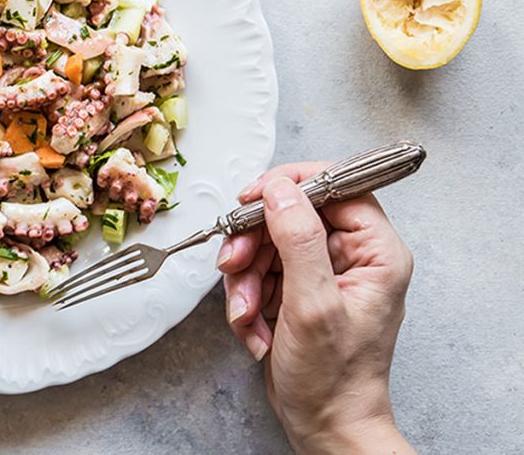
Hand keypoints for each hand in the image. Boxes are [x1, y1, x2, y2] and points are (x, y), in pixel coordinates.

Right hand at [217, 164, 414, 453]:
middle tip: (234, 263)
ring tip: (247, 312)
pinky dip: (246, 298)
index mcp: (376, 252)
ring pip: (267, 244)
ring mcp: (322, 273)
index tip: (253, 196)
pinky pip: (260, 272)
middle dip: (254, 243)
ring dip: (246, 278)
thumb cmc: (335, 379)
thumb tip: (280, 189)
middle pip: (291, 215)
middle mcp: (352, 256)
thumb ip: (298, 240)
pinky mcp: (298, 290)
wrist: (325, 425)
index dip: (291, 185)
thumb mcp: (313, 305)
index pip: (337, 186)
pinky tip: (253, 327)